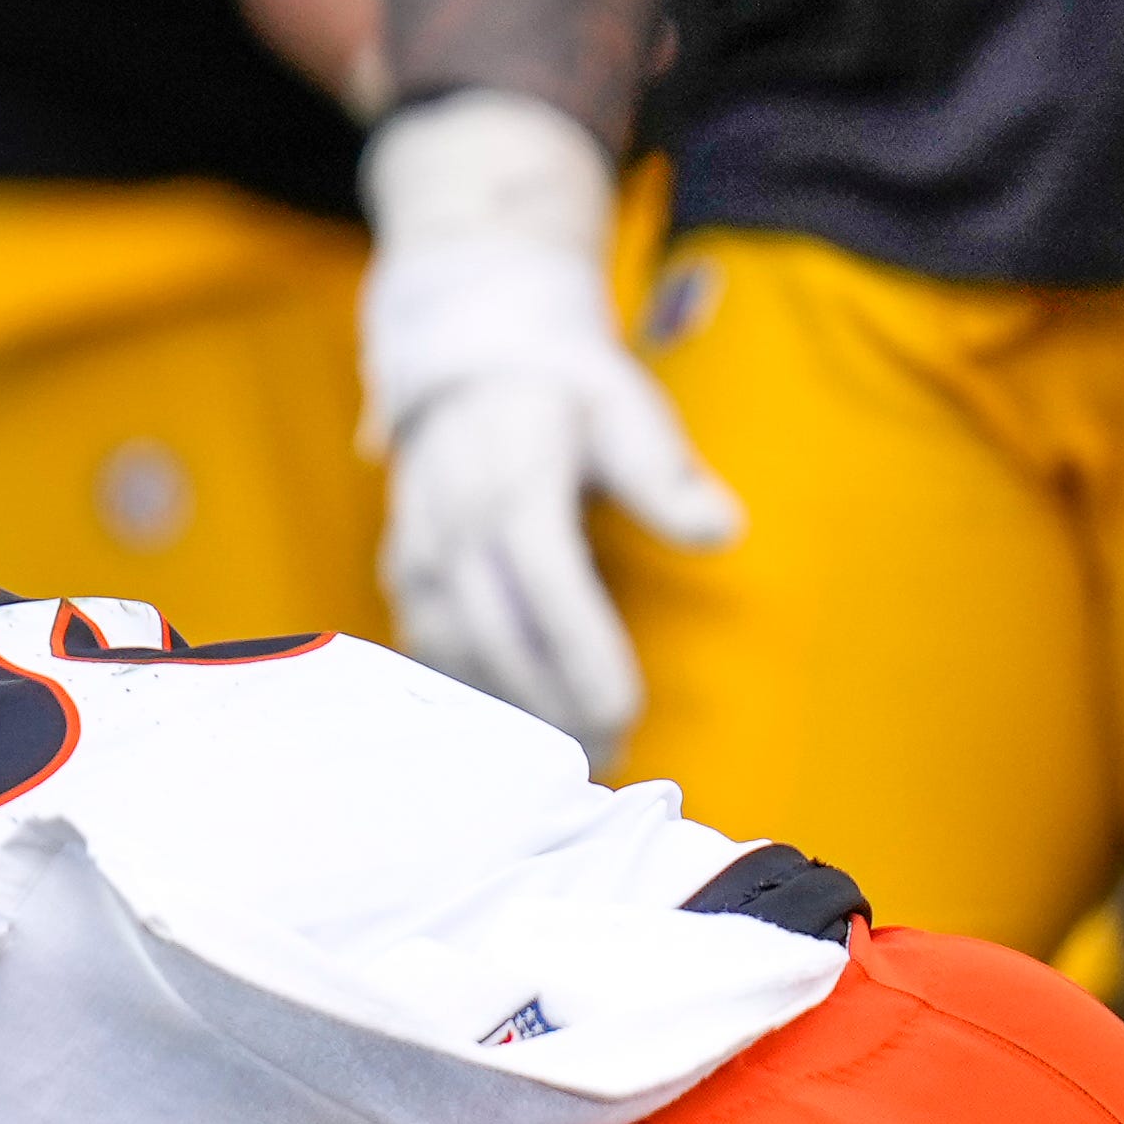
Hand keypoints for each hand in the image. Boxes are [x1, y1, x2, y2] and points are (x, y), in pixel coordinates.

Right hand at [359, 90, 738, 759]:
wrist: (464, 355)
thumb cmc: (564, 387)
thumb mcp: (627, 407)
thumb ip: (667, 476)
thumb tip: (723, 532)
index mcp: (514, 486)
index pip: (549, 595)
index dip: (583, 665)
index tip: (626, 718)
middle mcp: (453, 528)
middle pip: (499, 643)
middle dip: (549, 713)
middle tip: (605, 768)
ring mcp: (416, 555)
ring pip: (454, 658)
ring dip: (504, 719)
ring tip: (560, 767)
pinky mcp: (400, 575)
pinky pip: (427, 652)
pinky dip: (466, 699)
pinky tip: (504, 735)